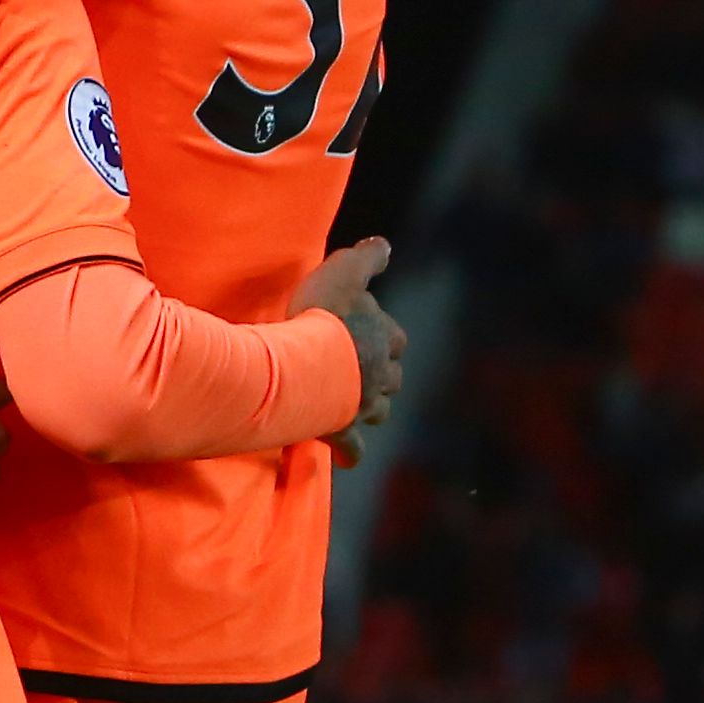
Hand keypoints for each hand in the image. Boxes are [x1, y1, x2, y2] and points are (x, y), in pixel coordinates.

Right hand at [292, 236, 403, 462]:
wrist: (308, 364)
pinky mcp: (342, 430)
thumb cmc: (325, 315)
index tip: (369, 334)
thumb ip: (365, 259)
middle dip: (380, 376)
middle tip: (360, 371)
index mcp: (385, 338)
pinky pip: (352, 447)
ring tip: (352, 406)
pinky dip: (351, 452)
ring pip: (377, 410)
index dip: (383, 336)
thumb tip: (383, 245)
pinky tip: (348, 457)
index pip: (395, 338)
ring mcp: (363, 404)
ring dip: (368, 408)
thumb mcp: (344, 272)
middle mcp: (382, 374)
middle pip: (391, 378)